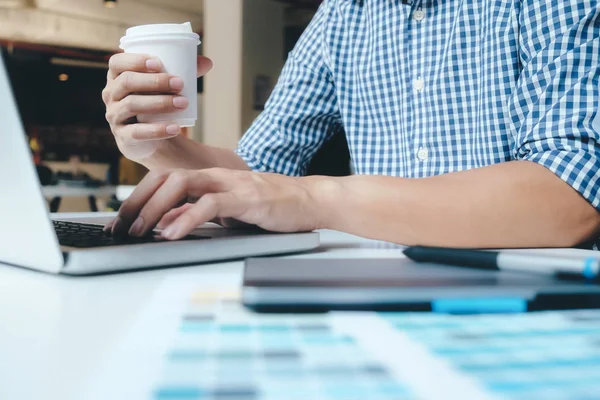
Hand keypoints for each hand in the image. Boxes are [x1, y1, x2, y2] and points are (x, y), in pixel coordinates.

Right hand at [102, 54, 212, 160]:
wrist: (149, 138)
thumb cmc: (155, 103)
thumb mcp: (164, 88)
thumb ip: (183, 73)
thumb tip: (207, 62)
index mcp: (116, 77)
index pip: (116, 63)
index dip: (134, 60)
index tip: (159, 62)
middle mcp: (110, 95)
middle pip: (127, 82)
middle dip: (154, 81)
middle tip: (179, 84)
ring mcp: (114, 116)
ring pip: (132, 105)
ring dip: (159, 103)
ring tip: (183, 103)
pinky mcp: (123, 136)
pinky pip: (137, 132)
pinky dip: (158, 130)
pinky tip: (175, 128)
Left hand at [104, 169, 328, 239]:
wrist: (309, 200)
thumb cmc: (270, 208)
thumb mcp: (227, 212)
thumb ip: (197, 214)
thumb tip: (165, 224)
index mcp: (209, 179)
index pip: (163, 180)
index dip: (137, 198)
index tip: (120, 222)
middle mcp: (215, 176)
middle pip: (165, 178)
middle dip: (137, 202)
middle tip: (120, 228)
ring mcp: (231, 184)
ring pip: (182, 184)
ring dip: (155, 208)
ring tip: (139, 231)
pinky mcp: (247, 198)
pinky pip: (210, 204)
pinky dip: (187, 218)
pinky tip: (172, 233)